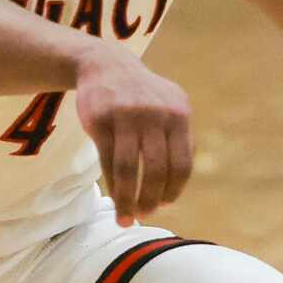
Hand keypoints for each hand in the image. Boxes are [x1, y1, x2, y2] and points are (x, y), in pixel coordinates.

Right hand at [72, 46, 194, 225]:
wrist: (105, 65)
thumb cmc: (141, 96)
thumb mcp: (169, 106)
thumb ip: (178, 139)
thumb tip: (176, 186)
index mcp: (178, 114)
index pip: (182, 163)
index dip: (174, 189)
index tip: (165, 204)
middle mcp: (155, 114)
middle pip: (156, 169)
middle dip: (150, 199)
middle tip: (145, 215)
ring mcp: (126, 116)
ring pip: (128, 169)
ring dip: (127, 199)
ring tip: (126, 217)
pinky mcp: (100, 120)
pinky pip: (107, 161)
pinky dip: (111, 185)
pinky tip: (113, 198)